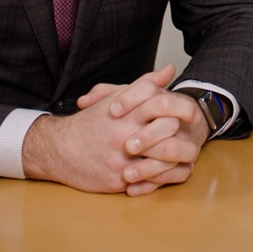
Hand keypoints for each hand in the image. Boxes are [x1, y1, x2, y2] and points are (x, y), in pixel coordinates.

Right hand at [22, 64, 207, 195]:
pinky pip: (151, 181)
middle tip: (193, 137)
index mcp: (127, 111)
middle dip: (185, 134)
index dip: (185, 107)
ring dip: (180, 158)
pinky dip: (165, 177)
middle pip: (169, 129)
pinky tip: (171, 172)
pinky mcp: (118, 179)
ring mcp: (122, 158)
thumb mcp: (116, 98)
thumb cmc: (91, 122)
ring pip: (164, 159)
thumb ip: (145, 84)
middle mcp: (125, 133)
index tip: (194, 113)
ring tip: (186, 156)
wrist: (58, 149)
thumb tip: (170, 70)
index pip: (163, 102)